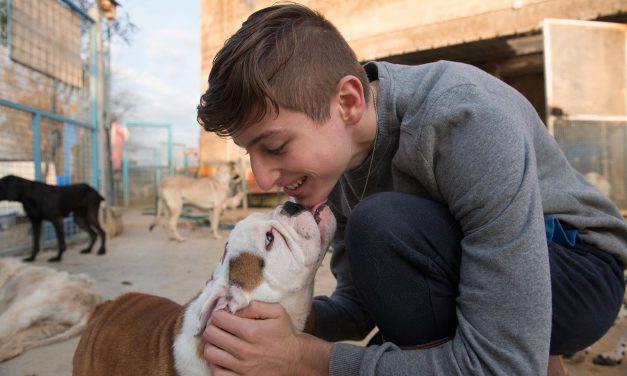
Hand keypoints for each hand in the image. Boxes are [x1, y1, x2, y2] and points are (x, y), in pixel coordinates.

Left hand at [203, 301, 331, 375]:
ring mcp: (241, 367)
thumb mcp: (277, 311)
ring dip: (213, 345)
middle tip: (220, 327)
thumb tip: (235, 309)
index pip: (218, 318)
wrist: (296, 360)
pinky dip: (216, 364)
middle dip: (213, 327)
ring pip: (210, 353)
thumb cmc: (285, 334)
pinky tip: (224, 357)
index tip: (224, 316)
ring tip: (221, 341)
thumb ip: (256, 305)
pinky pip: (216, 373)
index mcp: (251, 331)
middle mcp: (244, 349)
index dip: (219, 314)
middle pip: (210, 334)